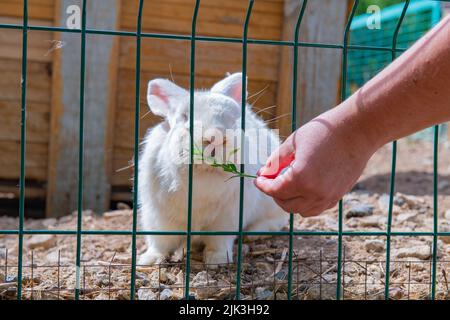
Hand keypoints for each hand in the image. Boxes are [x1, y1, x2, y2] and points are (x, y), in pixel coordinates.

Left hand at [254, 111, 377, 216]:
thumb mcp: (293, 143)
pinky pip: (315, 208)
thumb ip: (275, 161)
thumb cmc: (324, 132)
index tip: (257, 180)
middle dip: (274, 194)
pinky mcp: (338, 196)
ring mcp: (328, 197)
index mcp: (301, 178)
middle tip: (270, 180)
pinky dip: (304, 203)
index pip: (274, 190)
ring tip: (286, 185)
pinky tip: (302, 188)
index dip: (263, 185)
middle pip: (285, 204)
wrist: (358, 131)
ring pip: (301, 211)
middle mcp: (315, 193)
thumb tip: (263, 173)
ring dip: (289, 201)